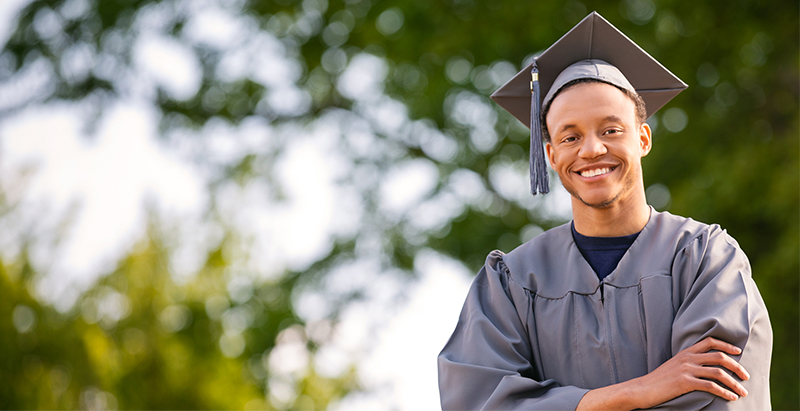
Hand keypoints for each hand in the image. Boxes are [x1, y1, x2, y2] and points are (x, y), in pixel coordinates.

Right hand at [576, 337, 749, 410]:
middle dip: (737, 366)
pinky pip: (710, 386)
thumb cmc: (658, 381)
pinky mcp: (684, 382)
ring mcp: (686, 370)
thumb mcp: (673, 366)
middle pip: (719, 356)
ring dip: (735, 383)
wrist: (642, 389)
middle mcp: (687, 358)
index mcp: (685, 352)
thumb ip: (687, 363)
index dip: (726, 345)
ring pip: (718, 372)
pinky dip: (725, 392)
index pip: (710, 342)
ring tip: (743, 392)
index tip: (738, 351)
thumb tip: (704, 367)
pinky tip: (731, 397)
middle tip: (746, 376)